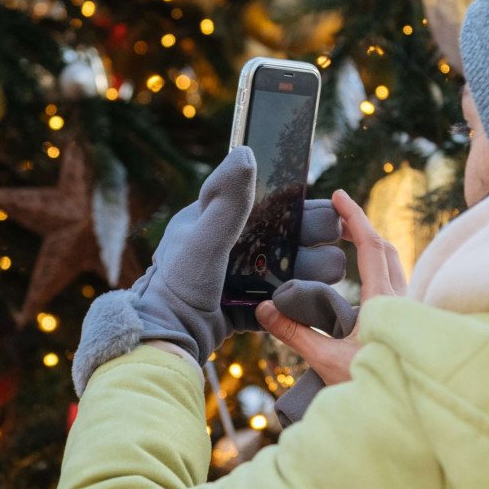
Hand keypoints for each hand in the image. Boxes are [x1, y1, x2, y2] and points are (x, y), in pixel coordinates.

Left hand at [71, 149, 345, 394]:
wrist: (167, 337)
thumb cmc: (178, 282)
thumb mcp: (203, 236)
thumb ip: (227, 198)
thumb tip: (246, 151)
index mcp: (238, 216)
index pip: (293, 204)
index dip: (313, 214)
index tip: (321, 229)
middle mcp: (253, 241)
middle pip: (312, 239)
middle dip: (315, 253)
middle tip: (300, 266)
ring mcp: (259, 275)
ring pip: (312, 273)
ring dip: (308, 282)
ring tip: (286, 292)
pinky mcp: (262, 305)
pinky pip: (297, 302)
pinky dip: (297, 307)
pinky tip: (283, 308)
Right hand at [257, 189, 405, 388]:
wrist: (416, 418)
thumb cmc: (376, 389)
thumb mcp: (329, 362)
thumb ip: (296, 334)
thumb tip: (264, 308)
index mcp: (386, 302)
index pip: (371, 247)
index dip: (354, 218)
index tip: (339, 196)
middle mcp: (404, 302)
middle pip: (387, 251)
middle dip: (363, 230)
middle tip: (339, 219)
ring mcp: (412, 314)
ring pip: (396, 269)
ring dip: (374, 250)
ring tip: (350, 245)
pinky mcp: (412, 326)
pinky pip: (398, 287)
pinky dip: (380, 272)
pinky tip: (366, 287)